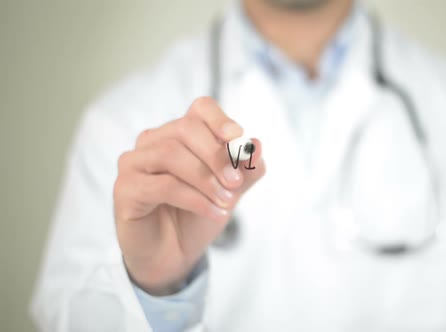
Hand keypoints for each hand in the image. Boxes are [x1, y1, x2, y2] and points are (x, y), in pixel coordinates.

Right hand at [114, 97, 264, 294]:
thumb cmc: (197, 216)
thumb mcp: (229, 192)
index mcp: (180, 134)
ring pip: (171, 154)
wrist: (173, 256)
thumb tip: (256, 144)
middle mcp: (153, 141)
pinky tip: (214, 212)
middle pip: (185, 129)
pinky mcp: (125, 188)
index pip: (199, 109)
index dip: (219, 118)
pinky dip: (195, 199)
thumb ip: (245, 170)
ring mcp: (134, 162)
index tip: (237, 136)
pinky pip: (162, 185)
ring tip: (226, 203)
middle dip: (216, 155)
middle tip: (236, 183)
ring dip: (206, 179)